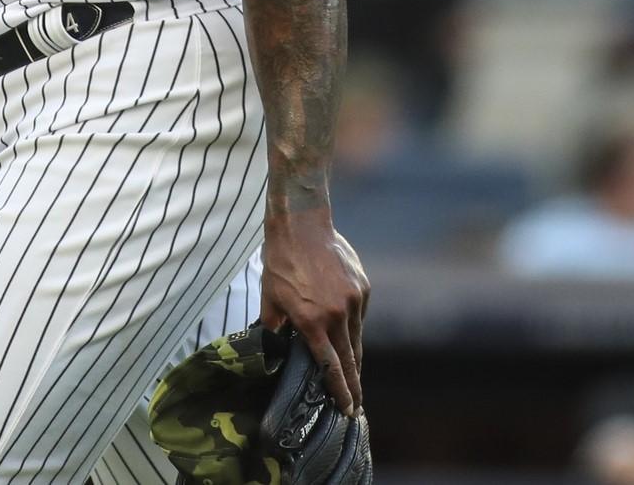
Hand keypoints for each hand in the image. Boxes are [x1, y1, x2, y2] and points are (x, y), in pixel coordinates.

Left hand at [260, 208, 369, 415]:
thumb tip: (276, 349)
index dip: (340, 391)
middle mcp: (337, 315)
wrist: (301, 225)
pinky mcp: (363, 287)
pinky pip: (359, 316)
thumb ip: (275, 328)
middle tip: (356, 406)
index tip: (348, 408)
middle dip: (354, 385)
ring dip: (354, 358)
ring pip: (356, 338)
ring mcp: (353, 300)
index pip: (330, 366)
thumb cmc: (281, 262)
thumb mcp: (270, 299)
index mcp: (312, 322)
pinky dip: (352, 326)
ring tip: (353, 376)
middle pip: (349, 359)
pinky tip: (344, 329)